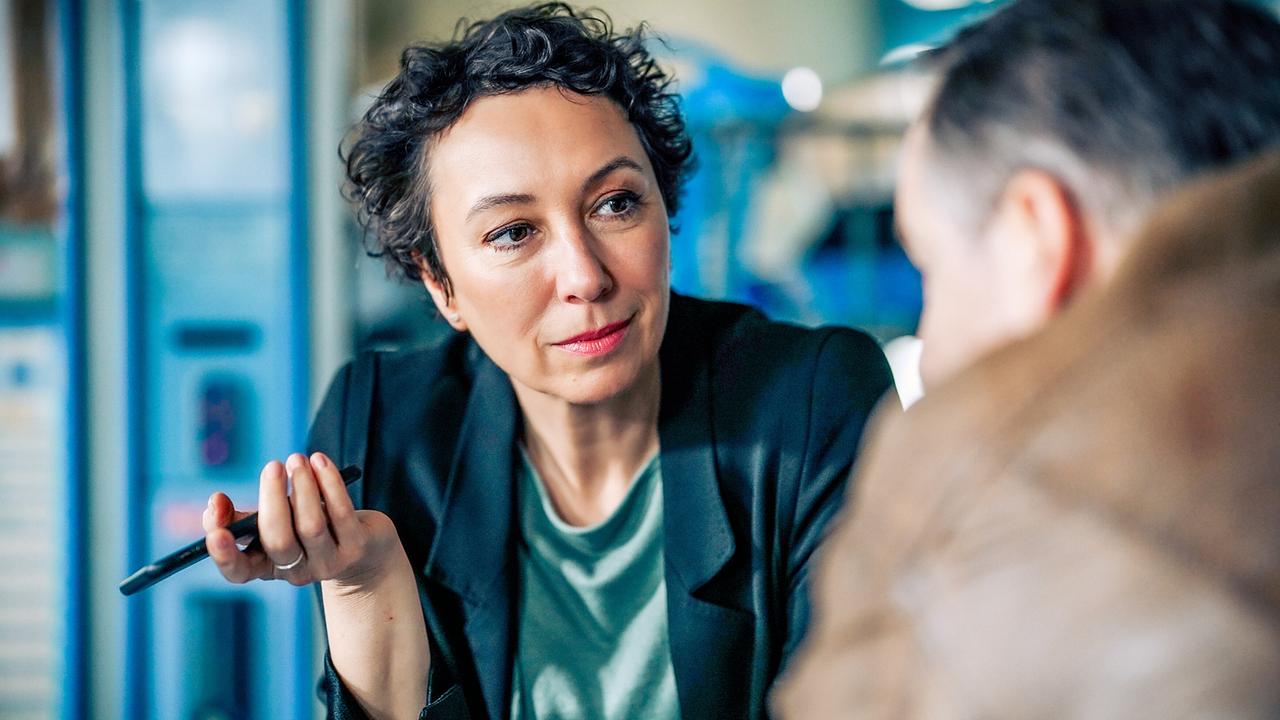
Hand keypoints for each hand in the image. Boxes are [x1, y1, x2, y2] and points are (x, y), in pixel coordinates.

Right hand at [203, 452, 400, 588]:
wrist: (365, 550)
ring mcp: (329, 563)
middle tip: (272, 465)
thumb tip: (215, 502)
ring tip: (297, 458)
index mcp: (266, 567)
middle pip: (278, 542)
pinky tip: (320, 461)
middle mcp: (295, 571)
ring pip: (311, 525)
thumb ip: (241, 517)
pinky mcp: (356, 547)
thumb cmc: (307, 527)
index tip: (216, 531)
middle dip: (273, 500)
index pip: (239, 572)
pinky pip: (341, 512)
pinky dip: (329, 482)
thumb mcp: (274, 523)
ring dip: (303, 486)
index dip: (225, 556)